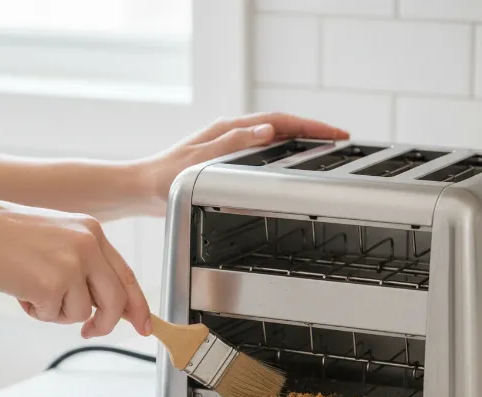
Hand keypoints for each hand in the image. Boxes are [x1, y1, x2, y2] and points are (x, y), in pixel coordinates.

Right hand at [0, 200, 150, 337]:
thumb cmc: (8, 237)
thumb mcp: (61, 241)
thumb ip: (89, 268)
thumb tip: (111, 305)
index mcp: (93, 233)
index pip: (127, 276)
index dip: (139, 305)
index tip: (145, 325)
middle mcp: (88, 246)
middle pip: (116, 301)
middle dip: (105, 323)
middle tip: (90, 331)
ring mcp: (71, 264)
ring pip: (82, 313)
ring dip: (58, 312)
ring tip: (34, 291)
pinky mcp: (52, 283)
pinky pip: (55, 316)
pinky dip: (37, 312)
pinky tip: (22, 291)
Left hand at [141, 112, 349, 204]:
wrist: (142, 189)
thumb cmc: (164, 178)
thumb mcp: (199, 162)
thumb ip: (233, 145)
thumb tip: (268, 132)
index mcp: (229, 131)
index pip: (278, 122)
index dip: (309, 127)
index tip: (334, 134)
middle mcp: (232, 135)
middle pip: (282, 127)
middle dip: (312, 132)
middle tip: (338, 141)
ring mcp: (230, 147)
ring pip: (274, 140)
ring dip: (299, 143)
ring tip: (322, 151)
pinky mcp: (227, 162)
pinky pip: (263, 155)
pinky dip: (283, 156)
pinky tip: (289, 164)